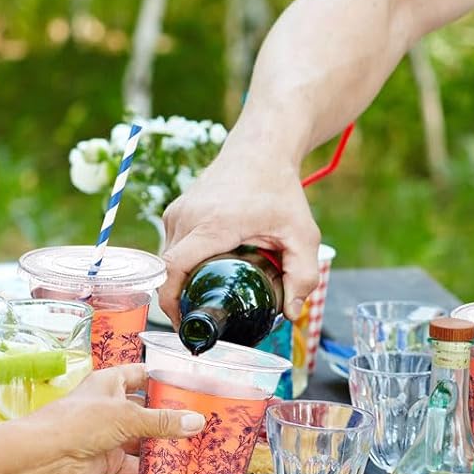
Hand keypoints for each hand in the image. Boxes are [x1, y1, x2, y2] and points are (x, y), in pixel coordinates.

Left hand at [24, 365, 205, 473]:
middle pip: (146, 410)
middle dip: (168, 416)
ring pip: (142, 438)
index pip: (142, 375)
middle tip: (196, 419)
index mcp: (110, 383)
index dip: (164, 379)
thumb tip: (194, 421)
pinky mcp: (107, 459)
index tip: (188, 386)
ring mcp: (108, 434)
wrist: (46, 457)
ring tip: (190, 445)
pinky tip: (168, 471)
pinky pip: (133, 464)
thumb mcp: (127, 416)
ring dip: (161, 443)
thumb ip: (162, 421)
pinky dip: (149, 469)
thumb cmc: (77, 422)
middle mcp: (110, 407)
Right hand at [159, 135, 320, 323]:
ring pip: (169, 260)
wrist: (260, 149)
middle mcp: (187, 217)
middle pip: (171, 271)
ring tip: (213, 293)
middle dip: (183, 299)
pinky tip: (210, 271)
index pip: (174, 270)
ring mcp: (177, 212)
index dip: (173, 303)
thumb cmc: (280, 189)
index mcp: (213, 225)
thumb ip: (303, 274)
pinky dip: (186, 263)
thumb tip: (291, 312)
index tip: (188, 325)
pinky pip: (173, 247)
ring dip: (186, 280)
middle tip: (209, 318)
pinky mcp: (175, 211)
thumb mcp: (302, 234)